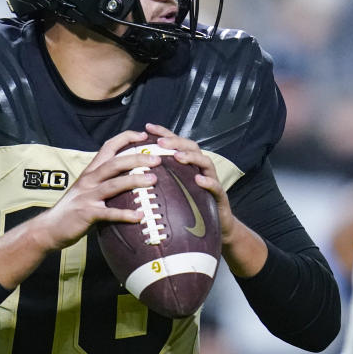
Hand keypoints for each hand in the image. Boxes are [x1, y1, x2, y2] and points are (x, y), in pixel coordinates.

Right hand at [32, 130, 160, 250]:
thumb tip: (130, 176)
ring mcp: (87, 196)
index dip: (126, 138)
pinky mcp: (87, 213)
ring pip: (114, 184)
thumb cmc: (72, 209)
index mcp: (91, 171)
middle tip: (157, 160)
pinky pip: (109, 213)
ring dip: (135, 181)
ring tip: (153, 180)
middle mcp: (89, 180)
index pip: (108, 147)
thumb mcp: (87, 189)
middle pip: (115, 163)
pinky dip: (125, 214)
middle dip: (137, 158)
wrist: (49, 228)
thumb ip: (104, 181)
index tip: (143, 135)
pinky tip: (139, 216)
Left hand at [144, 122, 237, 243]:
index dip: (163, 133)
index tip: (147, 127)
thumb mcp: (173, 191)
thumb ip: (159, 179)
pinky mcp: (220, 195)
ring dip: (191, 157)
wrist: (216, 226)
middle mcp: (200, 168)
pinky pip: (216, 186)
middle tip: (160, 143)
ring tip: (178, 157)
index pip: (176, 143)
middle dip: (176, 142)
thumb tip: (132, 173)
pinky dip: (208, 182)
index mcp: (188, 165)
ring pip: (205, 162)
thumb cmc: (190, 208)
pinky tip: (198, 180)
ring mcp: (212, 180)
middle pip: (191, 147)